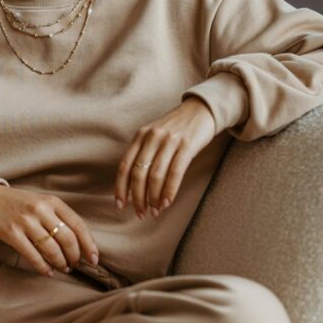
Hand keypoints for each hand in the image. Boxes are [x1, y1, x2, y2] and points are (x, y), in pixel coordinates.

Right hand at [0, 184, 99, 276]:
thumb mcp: (41, 202)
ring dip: (61, 263)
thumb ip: (59, 217)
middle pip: (67, 239)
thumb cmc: (19, 204)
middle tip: (75, 264)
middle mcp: (40, 210)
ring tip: (63, 268)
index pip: (78, 225)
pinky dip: (43, 267)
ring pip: (52, 249)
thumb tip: (79, 243)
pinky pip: (33, 255)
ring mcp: (26, 222)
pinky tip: (48, 272)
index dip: (89, 244)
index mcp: (52, 201)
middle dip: (75, 256)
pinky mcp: (12, 234)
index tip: (94, 258)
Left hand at [114, 97, 216, 218]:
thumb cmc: (177, 128)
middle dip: (138, 197)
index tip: (120, 205)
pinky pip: (175, 172)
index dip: (121, 188)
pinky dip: (169, 190)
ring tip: (154, 211)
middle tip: (140, 213)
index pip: (125, 165)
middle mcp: (152, 137)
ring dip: (153, 198)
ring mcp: (169, 141)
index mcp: (141, 136)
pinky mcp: (187, 145)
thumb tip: (135, 186)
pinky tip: (167, 202)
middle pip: (138, 173)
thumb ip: (144, 153)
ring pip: (156, 175)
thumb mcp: (155, 135)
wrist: (202, 109)